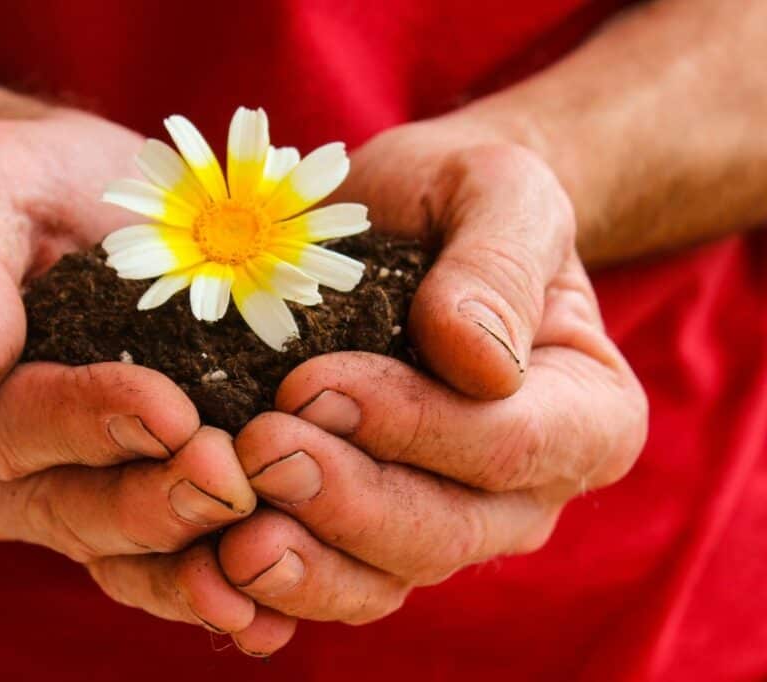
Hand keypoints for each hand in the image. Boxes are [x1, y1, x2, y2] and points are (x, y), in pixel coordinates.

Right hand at [0, 112, 294, 648]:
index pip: (3, 422)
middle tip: (231, 483)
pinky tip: (269, 612)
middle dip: (152, 503)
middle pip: (63, 505)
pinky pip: (152, 565)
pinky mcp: (108, 506)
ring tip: (261, 574)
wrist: (77, 209)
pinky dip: (207, 588)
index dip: (86, 422)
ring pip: (114, 553)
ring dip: (188, 568)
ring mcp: (42, 501)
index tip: (169, 410)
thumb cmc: (29, 183)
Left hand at [214, 121, 647, 629]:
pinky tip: (216, 570)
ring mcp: (449, 523)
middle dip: (343, 500)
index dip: (410, 426)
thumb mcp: (499, 192)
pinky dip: (276, 590)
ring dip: (304, 569)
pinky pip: (332, 582)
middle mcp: (527, 493)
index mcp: (586, 416)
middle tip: (258, 452)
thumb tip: (478, 362)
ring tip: (229, 538)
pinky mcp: (373, 536)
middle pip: (441, 531)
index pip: (507, 444)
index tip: (310, 385)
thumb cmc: (462, 200)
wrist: (410, 227)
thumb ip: (499, 264)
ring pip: (382, 578)